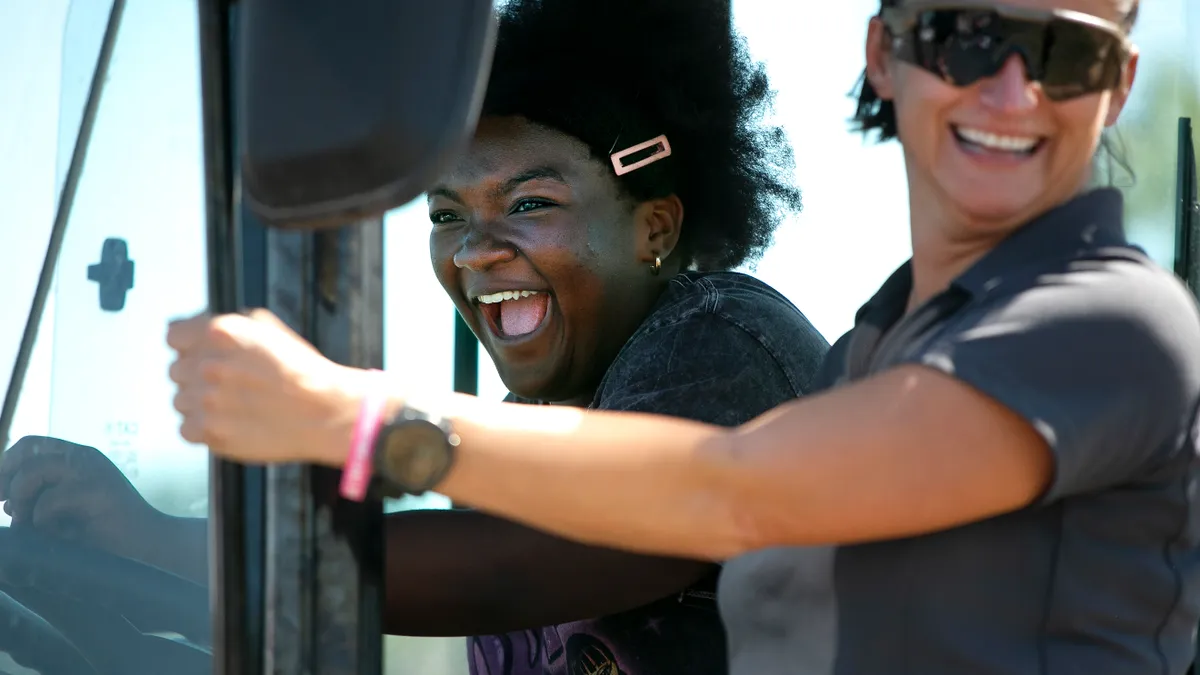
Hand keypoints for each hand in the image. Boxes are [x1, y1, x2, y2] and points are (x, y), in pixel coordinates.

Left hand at [0, 436, 166, 560]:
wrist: (149, 548)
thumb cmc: (107, 535)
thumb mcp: (66, 511)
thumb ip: (39, 500)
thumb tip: (8, 501)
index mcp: (78, 459)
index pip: (29, 445)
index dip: (7, 466)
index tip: (1, 497)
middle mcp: (85, 458)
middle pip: (27, 452)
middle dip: (8, 482)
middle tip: (11, 509)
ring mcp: (93, 471)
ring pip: (33, 472)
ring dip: (23, 501)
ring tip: (34, 526)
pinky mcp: (98, 491)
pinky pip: (49, 501)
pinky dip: (43, 521)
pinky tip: (59, 534)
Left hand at [166, 310, 366, 465]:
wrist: (326, 412)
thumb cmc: (303, 371)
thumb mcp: (270, 330)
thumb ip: (228, 328)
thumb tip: (196, 329)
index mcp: (221, 333)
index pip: (174, 336)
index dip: (189, 346)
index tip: (201, 354)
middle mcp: (208, 364)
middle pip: (176, 370)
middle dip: (197, 375)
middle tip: (227, 383)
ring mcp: (207, 401)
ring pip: (180, 400)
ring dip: (199, 403)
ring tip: (232, 405)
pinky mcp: (210, 433)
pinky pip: (187, 429)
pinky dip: (203, 428)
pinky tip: (229, 422)